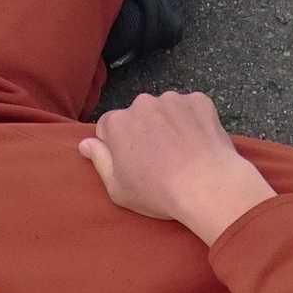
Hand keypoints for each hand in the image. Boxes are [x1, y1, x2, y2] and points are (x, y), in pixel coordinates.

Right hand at [78, 91, 275, 244]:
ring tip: (181, 154)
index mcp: (117, 123)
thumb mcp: (118, 189)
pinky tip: (197, 145)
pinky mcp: (199, 100)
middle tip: (158, 161)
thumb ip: (99, 161)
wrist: (206, 185)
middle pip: (137, 116)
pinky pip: (191, 108)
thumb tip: (85, 144)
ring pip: (164, 110)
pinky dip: (192, 122)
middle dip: (143, 132)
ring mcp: (172, 99)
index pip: (108, 127)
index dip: (117, 146)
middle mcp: (141, 103)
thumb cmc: (158, 192)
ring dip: (168, 125)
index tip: (131, 163)